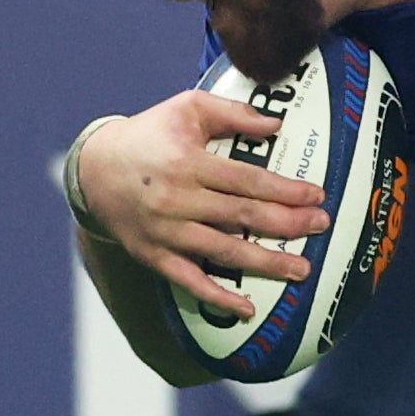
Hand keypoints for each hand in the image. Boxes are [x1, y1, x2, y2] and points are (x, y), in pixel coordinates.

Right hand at [71, 90, 331, 317]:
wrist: (93, 168)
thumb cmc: (150, 133)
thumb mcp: (189, 107)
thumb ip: (234, 113)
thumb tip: (276, 125)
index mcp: (189, 163)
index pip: (248, 181)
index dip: (285, 190)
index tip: (317, 196)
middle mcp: (178, 201)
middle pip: (242, 217)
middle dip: (287, 224)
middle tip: (321, 227)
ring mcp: (165, 233)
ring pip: (222, 252)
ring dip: (265, 263)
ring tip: (301, 270)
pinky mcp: (153, 256)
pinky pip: (189, 281)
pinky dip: (218, 297)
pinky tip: (246, 308)